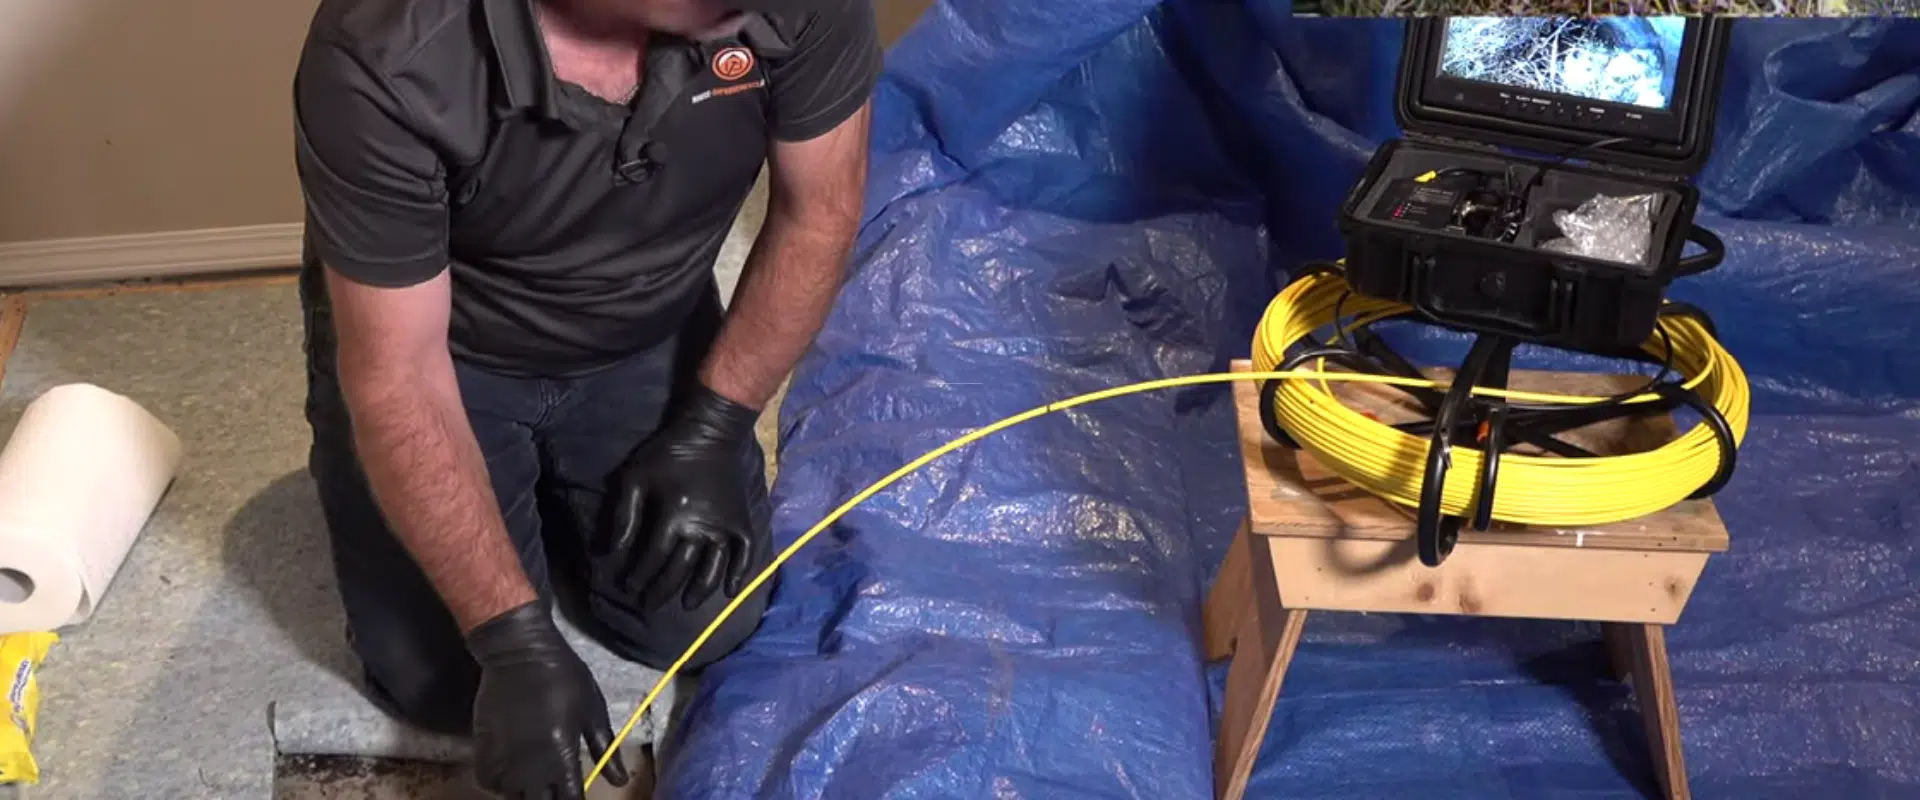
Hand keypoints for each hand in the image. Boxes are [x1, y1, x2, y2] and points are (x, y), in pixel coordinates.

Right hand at [466, 601, 627, 797]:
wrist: (518, 652)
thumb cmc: (563, 676)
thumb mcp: (593, 708)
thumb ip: (605, 748)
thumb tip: (620, 781)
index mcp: (562, 755)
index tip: (579, 798)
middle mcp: (531, 766)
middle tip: (557, 791)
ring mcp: (503, 759)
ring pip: (513, 798)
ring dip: (526, 795)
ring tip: (536, 785)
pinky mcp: (483, 749)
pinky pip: (489, 783)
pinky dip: (501, 785)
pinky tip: (512, 775)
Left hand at [602, 383, 762, 611]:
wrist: (711, 433)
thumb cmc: (668, 454)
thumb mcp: (635, 478)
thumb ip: (623, 516)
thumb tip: (609, 552)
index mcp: (675, 516)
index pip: (654, 558)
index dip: (639, 576)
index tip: (628, 588)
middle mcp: (703, 528)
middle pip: (680, 569)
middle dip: (661, 590)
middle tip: (648, 605)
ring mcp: (726, 526)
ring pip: (712, 568)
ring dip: (699, 590)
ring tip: (687, 605)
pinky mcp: (741, 521)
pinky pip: (745, 553)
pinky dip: (740, 574)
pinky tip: (731, 591)